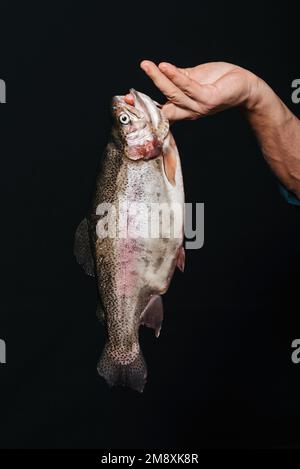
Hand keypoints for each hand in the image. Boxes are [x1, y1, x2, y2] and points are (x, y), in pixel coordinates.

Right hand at [140, 61, 262, 121]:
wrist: (244, 85)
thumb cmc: (220, 81)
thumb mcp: (194, 78)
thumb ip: (178, 77)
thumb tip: (160, 71)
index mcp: (184, 108)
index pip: (161, 110)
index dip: (145, 107)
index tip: (127, 101)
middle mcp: (190, 111)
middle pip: (164, 106)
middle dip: (146, 104)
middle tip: (129, 96)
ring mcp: (199, 107)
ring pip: (174, 94)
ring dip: (159, 79)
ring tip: (147, 66)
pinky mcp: (209, 99)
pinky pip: (188, 87)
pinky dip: (175, 76)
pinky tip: (165, 67)